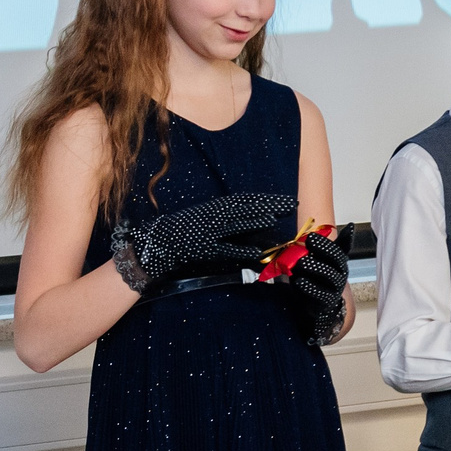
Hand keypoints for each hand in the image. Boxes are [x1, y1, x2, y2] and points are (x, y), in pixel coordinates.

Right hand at [107, 191, 295, 290]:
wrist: (158, 241)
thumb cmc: (186, 228)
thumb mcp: (210, 216)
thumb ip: (230, 215)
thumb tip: (256, 214)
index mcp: (217, 207)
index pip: (248, 200)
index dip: (269, 199)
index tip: (288, 199)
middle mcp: (215, 216)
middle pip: (247, 208)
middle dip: (270, 206)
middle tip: (293, 205)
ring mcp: (210, 231)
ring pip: (236, 225)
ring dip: (255, 222)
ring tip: (274, 219)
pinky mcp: (204, 248)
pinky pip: (225, 250)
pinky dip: (240, 250)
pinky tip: (256, 252)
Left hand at [275, 229, 350, 345]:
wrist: (319, 308)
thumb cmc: (315, 279)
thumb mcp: (318, 262)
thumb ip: (320, 248)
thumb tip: (341, 228)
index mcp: (338, 261)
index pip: (340, 247)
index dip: (333, 240)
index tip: (315, 235)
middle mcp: (340, 272)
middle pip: (337, 258)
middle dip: (323, 248)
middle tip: (308, 239)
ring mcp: (335, 287)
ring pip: (329, 275)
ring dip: (315, 267)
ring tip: (301, 262)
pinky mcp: (326, 301)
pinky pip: (320, 293)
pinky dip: (310, 287)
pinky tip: (299, 281)